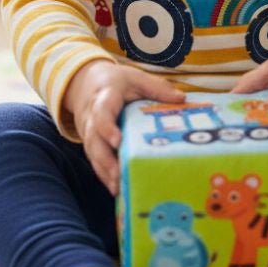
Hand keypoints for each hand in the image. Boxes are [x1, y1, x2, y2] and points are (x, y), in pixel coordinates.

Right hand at [63, 60, 184, 194]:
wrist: (86, 83)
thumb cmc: (116, 81)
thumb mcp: (136, 77)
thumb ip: (157, 87)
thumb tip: (181, 98)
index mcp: (104, 97)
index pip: (102, 112)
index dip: (107, 127)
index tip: (117, 141)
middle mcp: (92, 116)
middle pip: (94, 139)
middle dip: (105, 159)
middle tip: (119, 175)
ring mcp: (88, 131)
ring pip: (92, 153)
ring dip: (104, 171)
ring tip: (118, 188)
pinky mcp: (90, 142)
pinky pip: (94, 160)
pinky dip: (103, 175)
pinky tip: (116, 189)